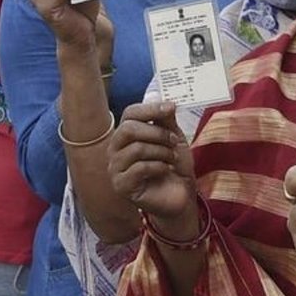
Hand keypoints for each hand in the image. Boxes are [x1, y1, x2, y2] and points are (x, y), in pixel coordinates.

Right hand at [108, 100, 197, 232]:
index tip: (171, 108)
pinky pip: (139, 168)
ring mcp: (115, 169)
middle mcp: (115, 150)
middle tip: (173, 141)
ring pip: (136, 149)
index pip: (130, 113)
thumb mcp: (173, 138)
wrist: (180, 196)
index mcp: (126, 135)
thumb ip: (165, 120)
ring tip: (171, 158)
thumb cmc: (173, 166)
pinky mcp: (121, 186)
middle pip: (129, 129)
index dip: (150, 109)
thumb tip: (162, 99)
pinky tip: (165, 171)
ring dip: (161, 151)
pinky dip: (158, 166)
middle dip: (157, 133)